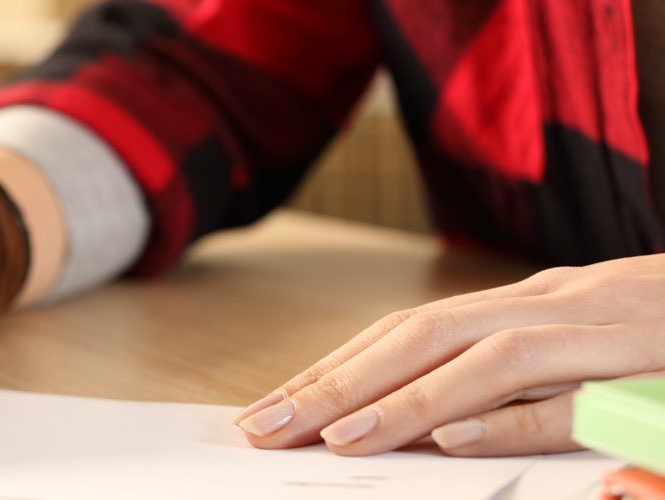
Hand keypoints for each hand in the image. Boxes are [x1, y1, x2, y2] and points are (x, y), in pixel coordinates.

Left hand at [233, 253, 664, 455]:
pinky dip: (510, 411)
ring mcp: (597, 327)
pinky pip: (570, 389)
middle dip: (333, 383)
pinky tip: (452, 431)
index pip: (406, 332)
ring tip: (333, 435)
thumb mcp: (582, 352)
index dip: (332, 368)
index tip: (268, 407)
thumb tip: (431, 425)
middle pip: (419, 337)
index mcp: (524, 305)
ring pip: (480, 358)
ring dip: (401, 397)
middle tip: (263, 427)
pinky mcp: (646, 360)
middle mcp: (548, 305)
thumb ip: (513, 383)